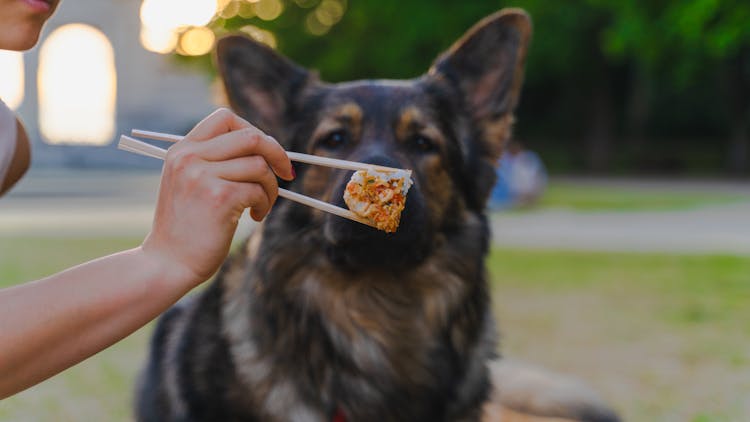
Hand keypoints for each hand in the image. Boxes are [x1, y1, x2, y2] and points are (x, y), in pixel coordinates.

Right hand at [141, 108, 293, 284]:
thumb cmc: (187, 227)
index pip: (225, 118)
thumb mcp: (191, 184)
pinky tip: (255, 216)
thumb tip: (269, 147)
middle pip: (250, 136)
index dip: (254, 131)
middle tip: (286, 174)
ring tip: (261, 205)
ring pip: (260, 166)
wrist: (167, 263)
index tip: (266, 152)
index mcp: (182, 150)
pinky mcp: (218, 197)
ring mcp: (202, 175)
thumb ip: (216, 161)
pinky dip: (265, 203)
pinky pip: (258, 190)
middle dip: (277, 154)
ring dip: (271, 187)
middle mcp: (189, 157)